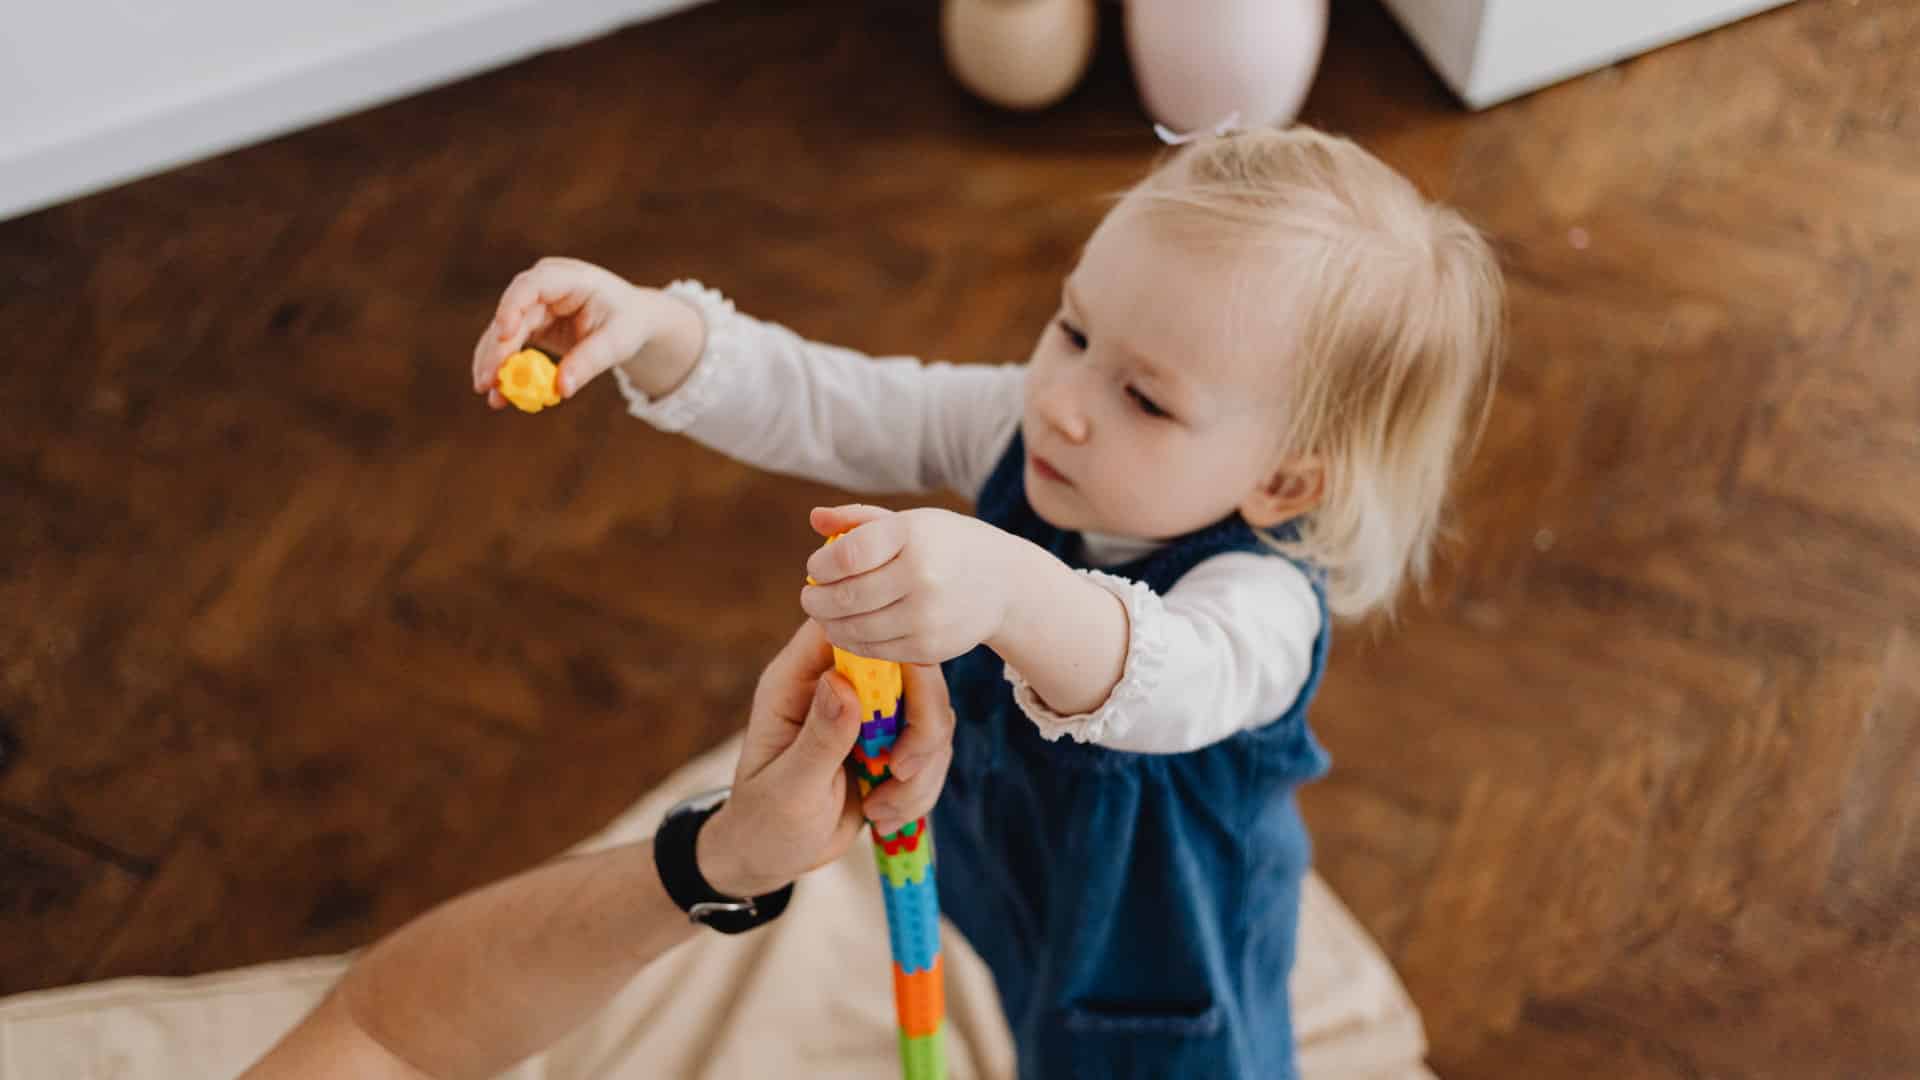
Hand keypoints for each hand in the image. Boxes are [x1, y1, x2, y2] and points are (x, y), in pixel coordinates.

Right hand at [470, 257, 704, 408]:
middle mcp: (544, 287)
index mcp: (570, 278)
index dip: (512, 307)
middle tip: (486, 382)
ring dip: (493, 363)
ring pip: (504, 334)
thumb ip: (589, 361)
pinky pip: (511, 348)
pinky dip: (505, 370)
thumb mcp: (617, 341)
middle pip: (512, 316)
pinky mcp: (531, 325)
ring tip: (489, 394)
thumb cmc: (627, 322)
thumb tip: (560, 389)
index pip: (532, 284)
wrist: (631, 318)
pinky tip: (498, 395)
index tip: (503, 335)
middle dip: (496, 350)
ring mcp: (534, 305)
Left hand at [697, 620, 956, 895]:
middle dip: (922, 725)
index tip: (897, 702)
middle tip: (900, 770)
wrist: (774, 857)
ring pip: (932, 715)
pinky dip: (921, 791)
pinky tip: (885, 817)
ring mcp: (870, 715)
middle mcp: (839, 686)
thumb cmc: (765, 821)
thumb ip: (819, 737)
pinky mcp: (893, 745)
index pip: (849, 631)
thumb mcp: (790, 786)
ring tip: (880, 810)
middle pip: (912, 668)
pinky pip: (933, 752)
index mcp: (798, 680)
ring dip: (921, 771)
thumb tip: (843, 684)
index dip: (886, 648)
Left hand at [800, 504, 1033, 665]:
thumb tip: (815, 518)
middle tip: (809, 598)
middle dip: (816, 600)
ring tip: (825, 615)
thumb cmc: (947, 545)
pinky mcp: (929, 647)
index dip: (820, 566)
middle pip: (845, 596)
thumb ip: (859, 519)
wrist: (1005, 584)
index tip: (816, 569)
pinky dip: (853, 642)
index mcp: (912, 535)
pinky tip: (850, 630)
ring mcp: (926, 615)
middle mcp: (921, 575)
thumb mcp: (910, 521)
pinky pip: (875, 649)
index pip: (846, 555)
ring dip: (830, 624)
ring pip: (855, 628)